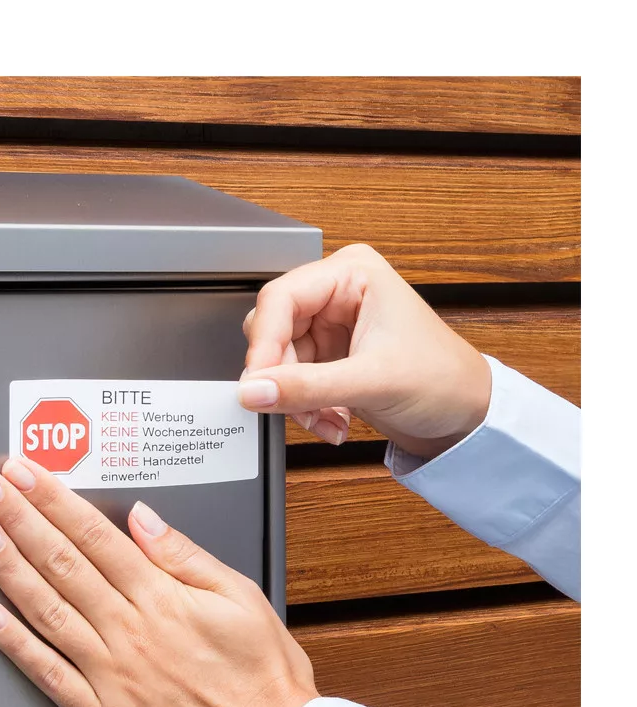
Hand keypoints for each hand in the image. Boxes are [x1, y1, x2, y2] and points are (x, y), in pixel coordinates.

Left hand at [0, 458, 317, 706]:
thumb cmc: (262, 678)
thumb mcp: (240, 597)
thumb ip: (184, 555)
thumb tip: (142, 519)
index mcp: (161, 599)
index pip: (94, 535)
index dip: (53, 500)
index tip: (26, 475)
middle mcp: (129, 632)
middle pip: (62, 563)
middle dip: (18, 518)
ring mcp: (109, 676)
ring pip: (47, 611)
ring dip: (7, 568)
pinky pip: (49, 676)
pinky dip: (16, 646)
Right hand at [237, 243, 491, 457]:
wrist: (466, 415)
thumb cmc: (443, 380)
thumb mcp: (370, 382)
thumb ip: (305, 387)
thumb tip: (253, 390)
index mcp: (352, 274)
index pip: (280, 298)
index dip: (264, 344)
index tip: (257, 384)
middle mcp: (337, 293)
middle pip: (273, 331)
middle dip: (284, 377)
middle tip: (295, 405)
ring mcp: (330, 325)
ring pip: (278, 361)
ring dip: (295, 399)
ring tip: (326, 419)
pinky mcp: (327, 356)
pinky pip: (290, 381)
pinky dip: (304, 407)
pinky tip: (332, 420)